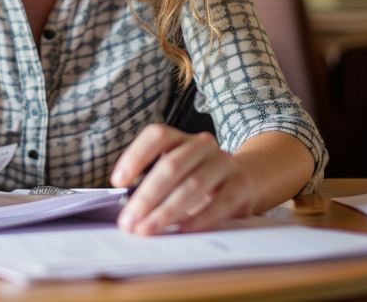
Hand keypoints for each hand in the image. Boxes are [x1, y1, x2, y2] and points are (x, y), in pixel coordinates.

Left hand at [110, 124, 256, 235]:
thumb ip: (155, 184)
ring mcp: (224, 163)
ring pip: (192, 185)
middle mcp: (203, 145)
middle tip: (129, 221)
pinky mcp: (242, 185)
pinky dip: (200, 218)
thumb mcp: (178, 173)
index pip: (157, 135)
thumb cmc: (200, 178)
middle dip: (146, 195)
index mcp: (181, 138)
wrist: (249, 179)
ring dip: (166, 211)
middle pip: (171, 165)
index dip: (136, 155)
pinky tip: (183, 230)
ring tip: (148, 229)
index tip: (118, 181)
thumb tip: (129, 213)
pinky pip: (221, 202)